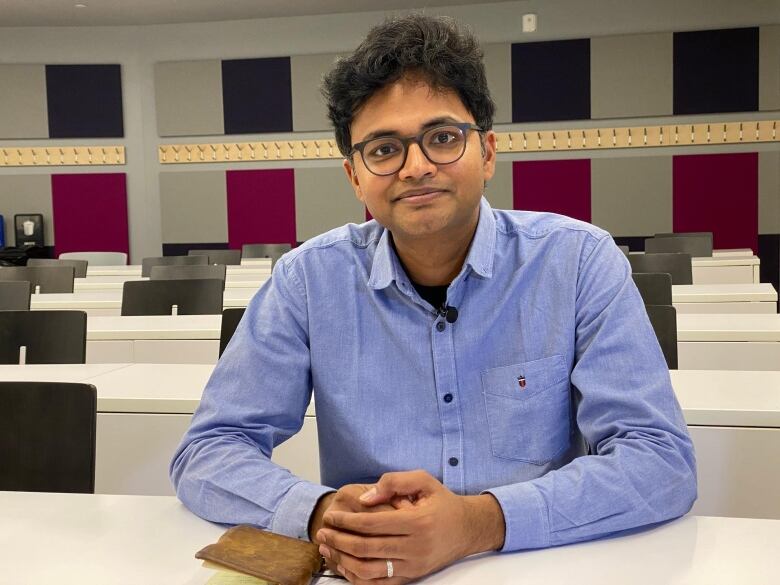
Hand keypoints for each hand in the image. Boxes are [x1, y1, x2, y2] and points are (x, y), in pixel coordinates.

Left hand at [316, 470, 504, 583]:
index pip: (372, 525)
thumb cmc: (442, 502)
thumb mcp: (423, 480)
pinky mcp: (412, 577)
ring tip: (327, 548)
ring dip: (343, 560)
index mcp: (417, 522)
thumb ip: (393, 482)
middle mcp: (415, 547)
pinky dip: (357, 577)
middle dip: (338, 540)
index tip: (331, 516)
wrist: (467, 528)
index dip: (347, 521)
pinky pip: (379, 584)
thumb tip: (365, 498)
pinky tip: (344, 565)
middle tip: (322, 532)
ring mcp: (413, 566)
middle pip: (366, 548)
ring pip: (369, 570)